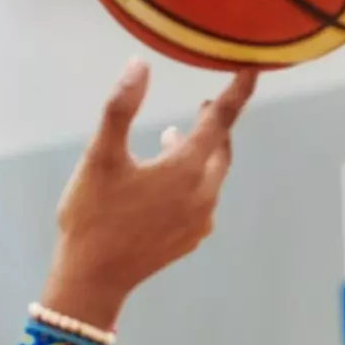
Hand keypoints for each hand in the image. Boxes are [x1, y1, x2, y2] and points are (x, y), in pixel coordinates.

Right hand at [43, 60, 255, 325]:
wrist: (92, 279)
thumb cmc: (92, 216)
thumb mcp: (99, 156)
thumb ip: (120, 108)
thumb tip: (139, 65)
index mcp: (184, 170)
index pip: (220, 121)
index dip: (237, 92)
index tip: (252, 69)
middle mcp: (201, 195)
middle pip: (220, 151)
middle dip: (216, 125)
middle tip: (204, 105)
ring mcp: (197, 222)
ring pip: (209, 177)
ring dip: (198, 155)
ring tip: (170, 140)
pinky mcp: (187, 241)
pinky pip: (200, 202)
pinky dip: (191, 182)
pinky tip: (164, 185)